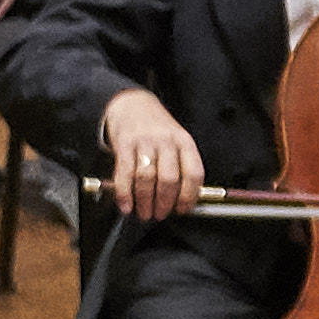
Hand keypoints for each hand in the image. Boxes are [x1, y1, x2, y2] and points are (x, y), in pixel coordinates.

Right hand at [98, 87, 203, 220]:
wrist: (132, 104)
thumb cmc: (157, 129)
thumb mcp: (177, 141)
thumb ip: (181, 166)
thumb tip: (183, 200)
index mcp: (184, 142)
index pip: (194, 173)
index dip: (190, 196)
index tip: (183, 209)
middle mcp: (166, 141)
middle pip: (169, 179)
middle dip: (164, 203)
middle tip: (160, 214)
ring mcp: (144, 142)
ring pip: (146, 178)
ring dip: (145, 201)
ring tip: (144, 213)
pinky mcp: (124, 144)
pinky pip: (124, 173)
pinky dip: (124, 194)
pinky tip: (126, 205)